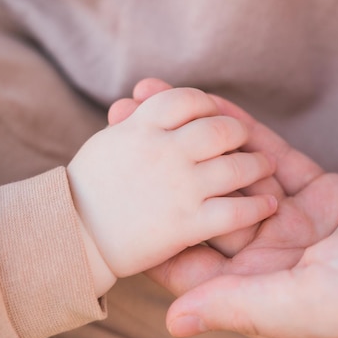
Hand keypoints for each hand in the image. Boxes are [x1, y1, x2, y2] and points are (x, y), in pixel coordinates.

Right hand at [68, 87, 276, 281]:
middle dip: (237, 132)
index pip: (185, 100)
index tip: (214, 112)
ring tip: (264, 167)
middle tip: (244, 139)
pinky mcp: (185, 224)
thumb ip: (136, 123)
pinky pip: (233, 212)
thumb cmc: (85, 189)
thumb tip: (150, 101)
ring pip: (234, 168)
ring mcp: (177, 187)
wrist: (69, 237)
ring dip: (257, 165)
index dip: (206, 103)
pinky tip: (268, 205)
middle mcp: (163, 151)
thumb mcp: (108, 143)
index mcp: (141, 128)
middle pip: (218, 129)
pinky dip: (257, 207)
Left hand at [114, 80, 337, 337]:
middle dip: (165, 170)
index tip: (113, 184)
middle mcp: (280, 264)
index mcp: (271, 296)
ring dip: (195, 143)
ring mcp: (303, 226)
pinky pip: (274, 157)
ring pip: (234, 179)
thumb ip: (244, 307)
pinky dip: (244, 132)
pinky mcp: (328, 193)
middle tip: (122, 124)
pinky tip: (209, 105)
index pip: (194, 264)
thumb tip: (173, 321)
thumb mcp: (317, 302)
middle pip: (206, 212)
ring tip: (153, 102)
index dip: (152, 224)